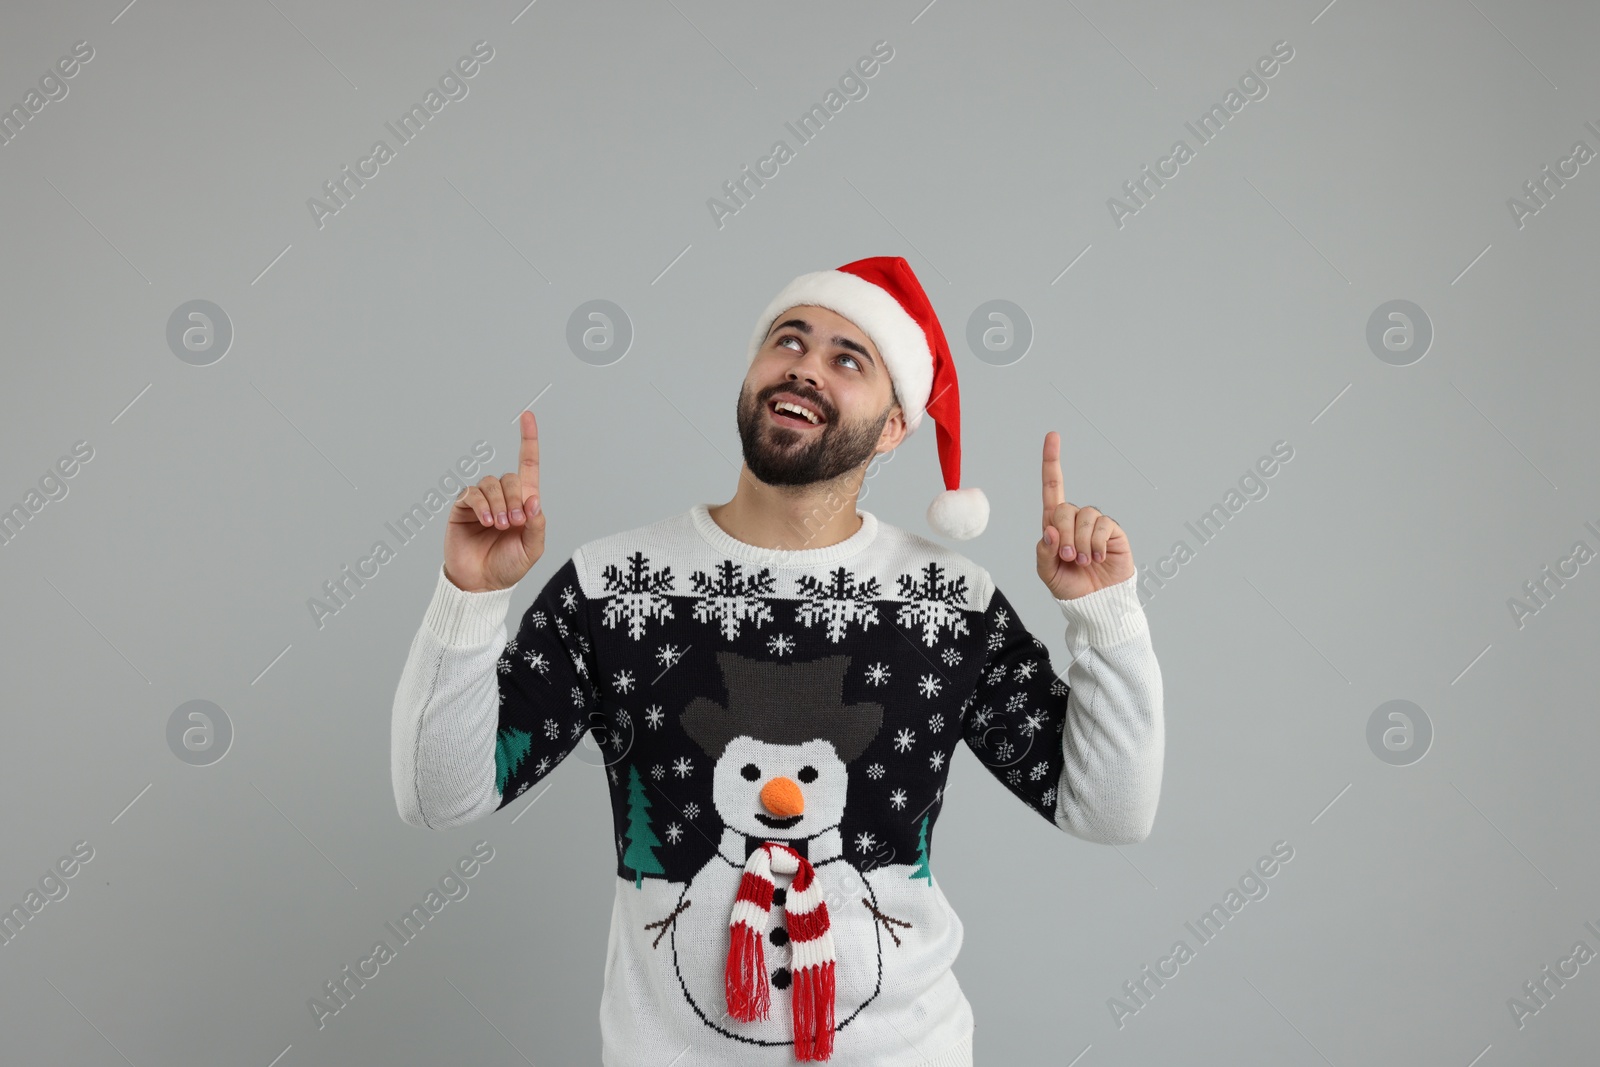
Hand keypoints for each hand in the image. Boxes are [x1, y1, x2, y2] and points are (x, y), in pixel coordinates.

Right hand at [443, 409, 545, 592]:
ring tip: (501, 526)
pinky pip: (472, 493)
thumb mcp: (532, 549)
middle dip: (515, 498)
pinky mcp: (463, 507)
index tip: (528, 416)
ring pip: (491, 484)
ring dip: (499, 503)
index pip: (527, 466)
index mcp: (523, 503)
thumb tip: (534, 499)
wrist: (481, 584)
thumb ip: (537, 524)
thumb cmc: (508, 567)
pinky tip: (487, 522)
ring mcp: (482, 501)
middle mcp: (503, 497)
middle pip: (510, 477)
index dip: (528, 440)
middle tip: (515, 523)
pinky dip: (482, 505)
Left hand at [1035, 431, 1133, 599]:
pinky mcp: (1113, 532)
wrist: (1096, 603)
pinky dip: (1097, 543)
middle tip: (1070, 557)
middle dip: (1064, 535)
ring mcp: (1095, 524)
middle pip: (1064, 508)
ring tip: (1084, 560)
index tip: (1052, 435)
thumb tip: (1051, 530)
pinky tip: (1099, 557)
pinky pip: (1102, 525)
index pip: (1052, 487)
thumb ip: (1044, 551)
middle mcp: (1075, 519)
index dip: (1051, 461)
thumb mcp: (1047, 572)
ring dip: (1081, 542)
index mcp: (1055, 524)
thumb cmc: (1070, 586)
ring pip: (1084, 515)